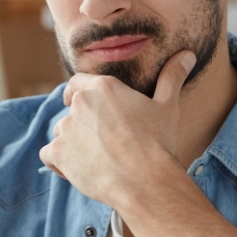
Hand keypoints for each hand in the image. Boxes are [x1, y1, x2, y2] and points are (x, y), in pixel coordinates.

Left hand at [39, 49, 195, 209]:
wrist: (145, 182)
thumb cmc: (158, 144)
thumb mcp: (167, 107)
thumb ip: (171, 78)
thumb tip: (187, 55)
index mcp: (103, 88)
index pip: (77, 83)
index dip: (78, 93)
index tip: (83, 105)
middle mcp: (80, 103)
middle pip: (71, 112)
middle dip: (82, 126)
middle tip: (102, 144)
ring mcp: (66, 128)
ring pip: (61, 134)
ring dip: (72, 145)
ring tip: (97, 160)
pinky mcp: (57, 152)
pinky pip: (48, 155)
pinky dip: (59, 163)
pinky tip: (79, 171)